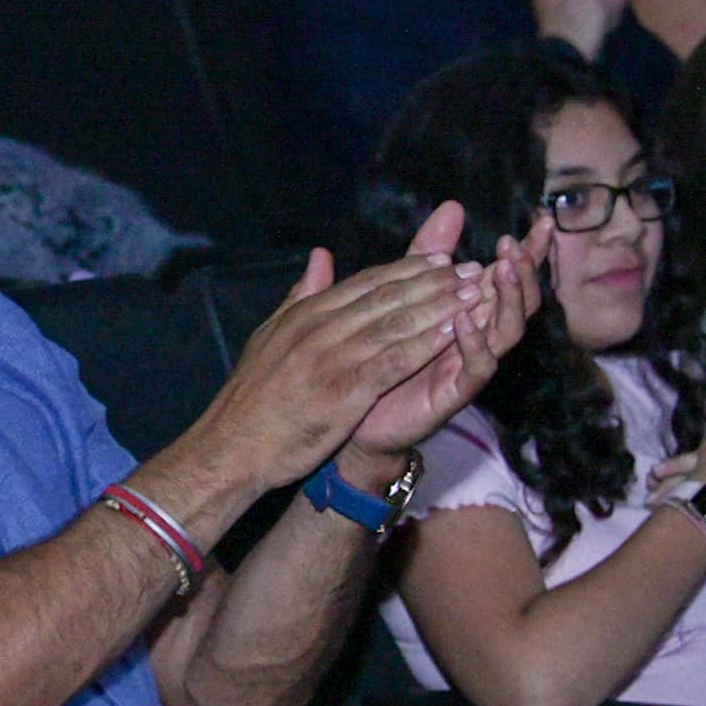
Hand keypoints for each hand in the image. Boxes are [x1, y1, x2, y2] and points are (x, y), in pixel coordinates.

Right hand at [204, 207, 498, 488]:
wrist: (231, 447)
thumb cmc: (252, 399)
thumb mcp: (270, 336)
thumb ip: (301, 296)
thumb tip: (321, 258)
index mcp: (306, 314)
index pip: (366, 283)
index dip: (407, 269)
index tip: (440, 259)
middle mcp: (321, 328)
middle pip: (387, 296)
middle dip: (433, 281)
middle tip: (471, 269)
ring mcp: (332, 358)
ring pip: (395, 323)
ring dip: (439, 306)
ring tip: (474, 295)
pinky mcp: (343, 391)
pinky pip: (393, 362)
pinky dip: (425, 345)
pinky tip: (453, 334)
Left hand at [344, 205, 553, 472]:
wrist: (358, 413)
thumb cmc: (386, 352)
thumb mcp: (406, 294)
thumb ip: (427, 255)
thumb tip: (453, 207)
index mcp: (471, 309)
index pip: (509, 276)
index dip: (530, 251)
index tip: (543, 222)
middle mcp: (479, 335)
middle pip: (520, 300)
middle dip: (523, 271)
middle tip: (514, 245)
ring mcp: (470, 363)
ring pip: (508, 330)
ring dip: (508, 299)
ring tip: (504, 270)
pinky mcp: (454, 392)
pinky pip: (478, 367)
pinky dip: (474, 342)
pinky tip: (464, 318)